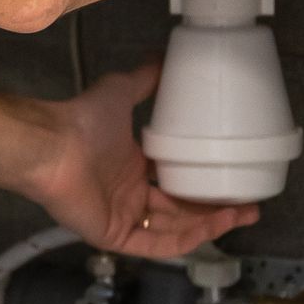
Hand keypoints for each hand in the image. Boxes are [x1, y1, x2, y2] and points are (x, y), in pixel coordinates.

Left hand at [15, 63, 258, 257]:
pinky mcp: (115, 236)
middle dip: (217, 210)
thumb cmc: (82, 120)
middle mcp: (130, 195)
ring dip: (210, 225)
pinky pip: (156, 246)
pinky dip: (186, 241)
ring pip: (175, 230)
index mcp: (133, 167)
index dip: (206, 183)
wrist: (52, 144)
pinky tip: (212, 229)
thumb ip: (144, 78)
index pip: (176, 183)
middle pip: (182, 211)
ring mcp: (123, 217)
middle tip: (250, 204)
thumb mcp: (121, 90)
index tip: (238, 176)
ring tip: (242, 214)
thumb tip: (166, 57)